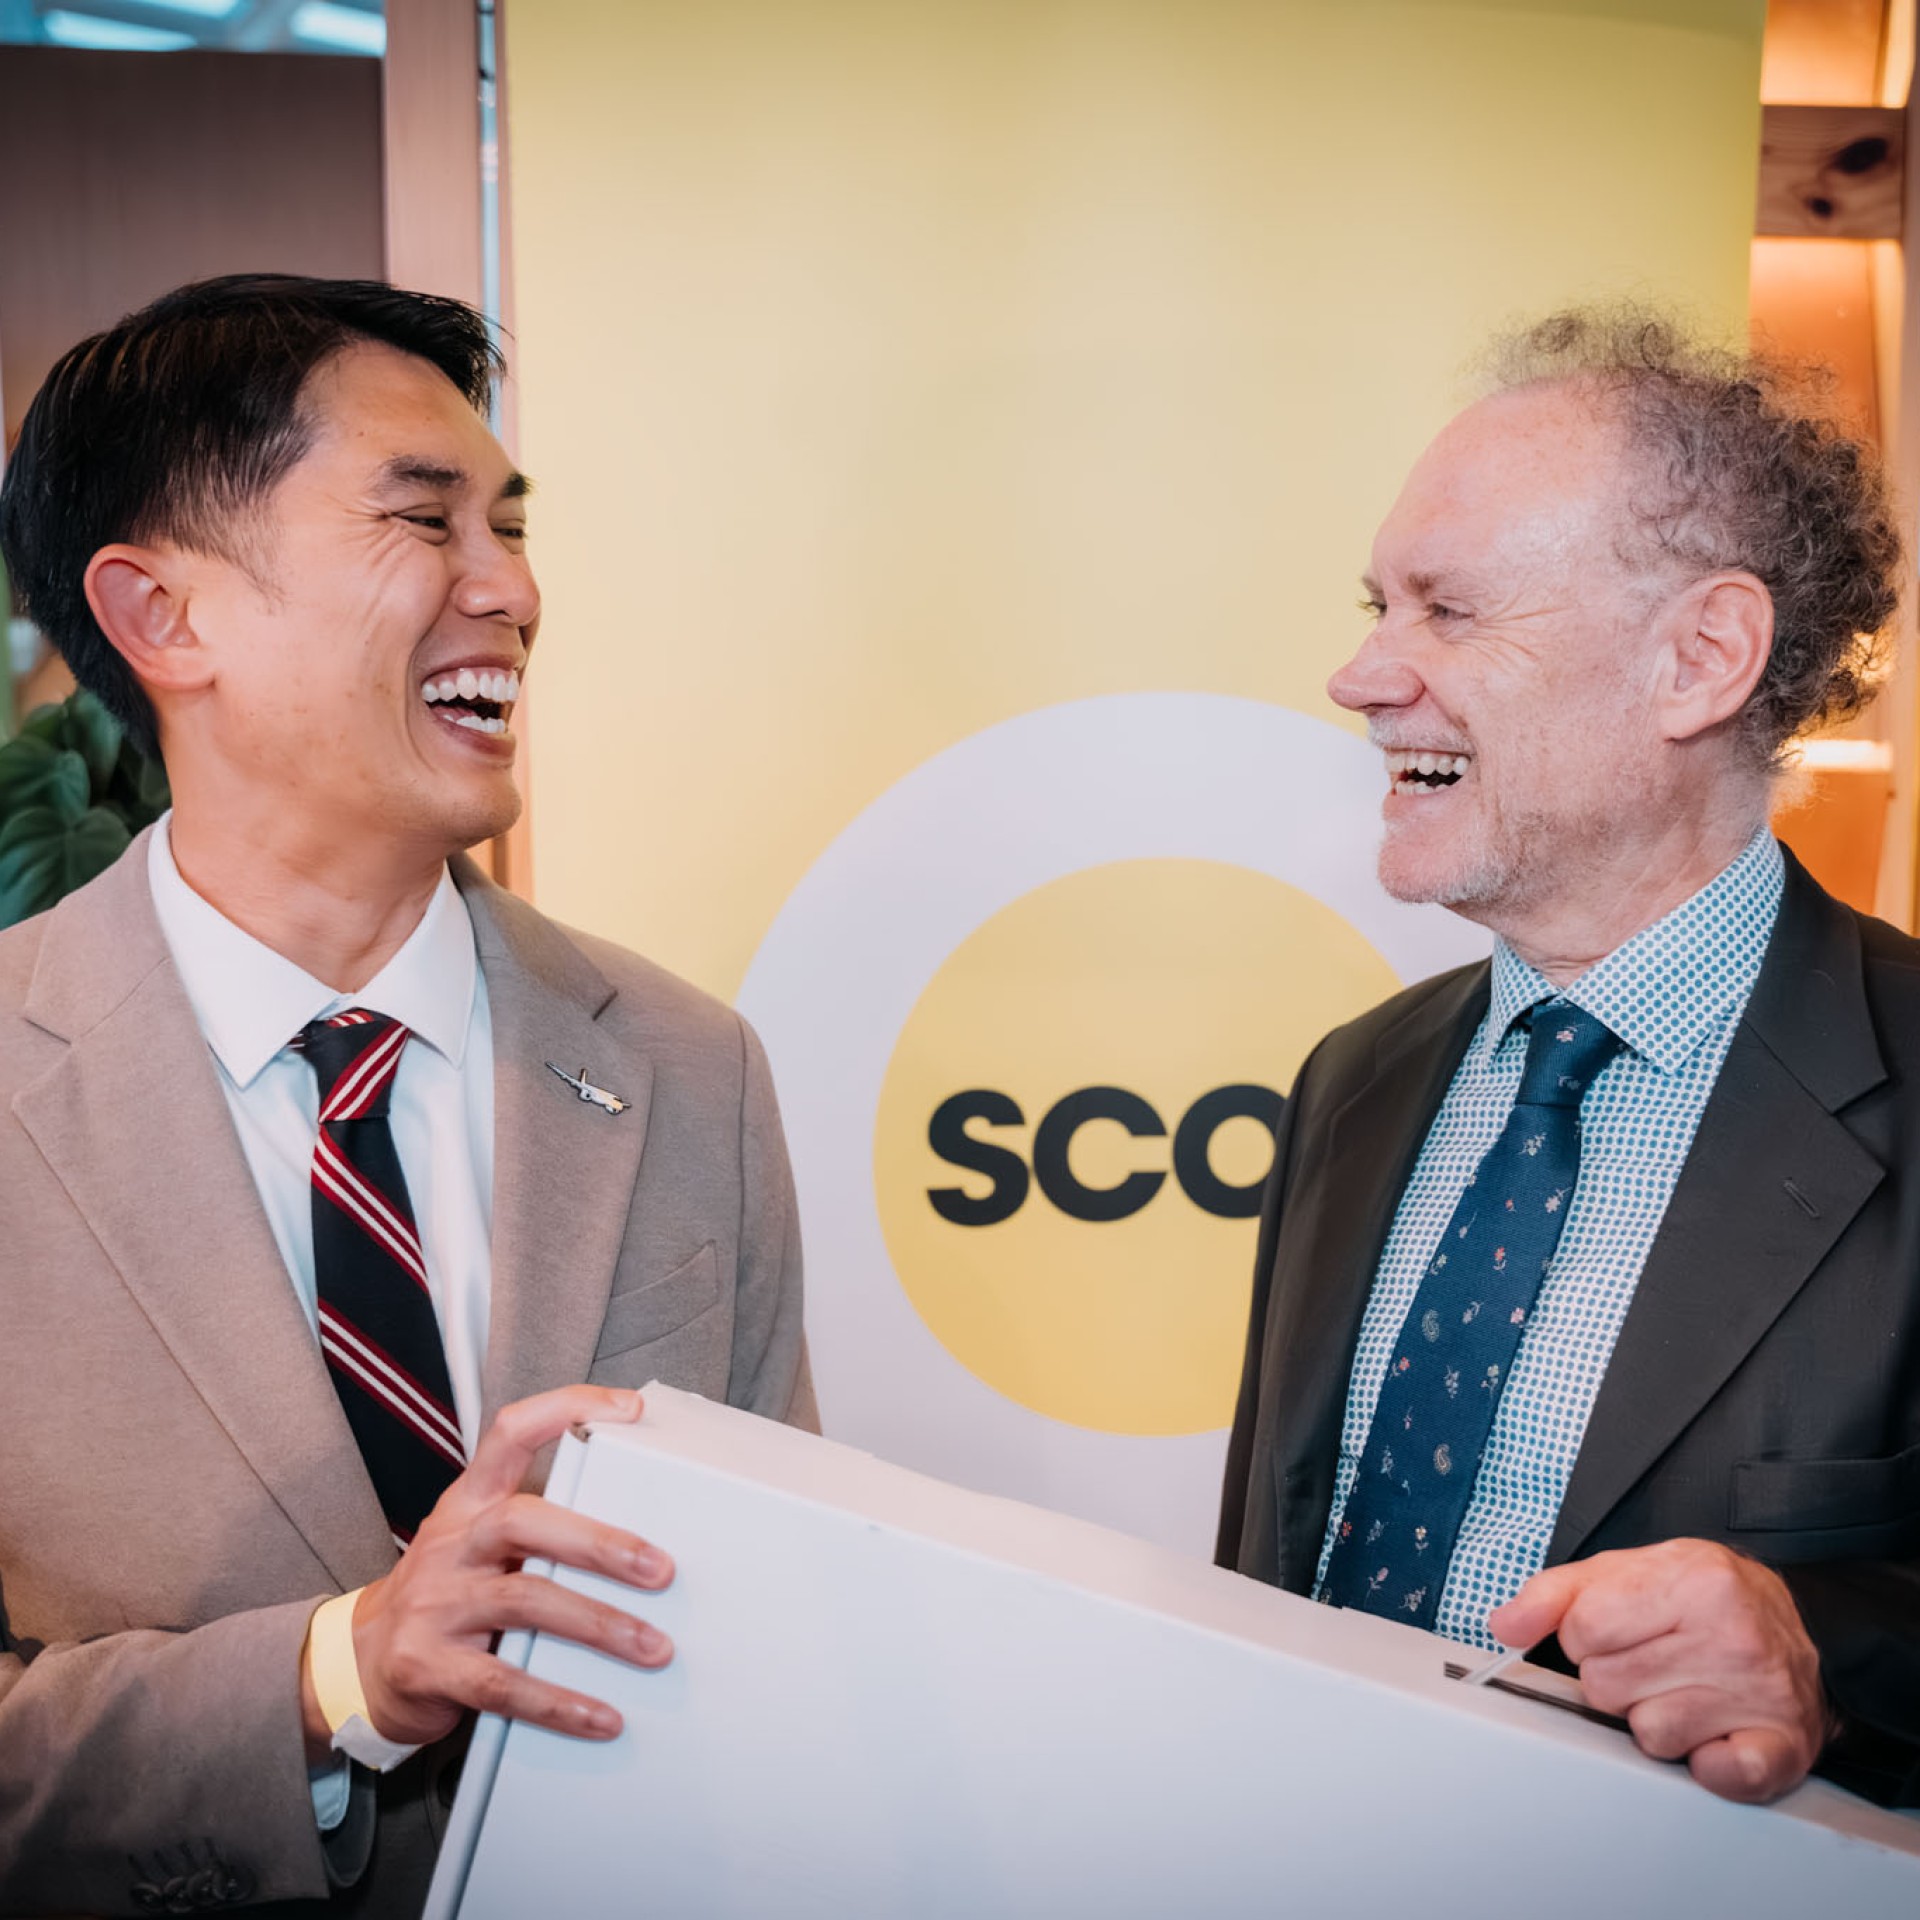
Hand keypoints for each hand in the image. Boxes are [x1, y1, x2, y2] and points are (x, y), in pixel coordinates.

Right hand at [303, 1385, 673, 1754]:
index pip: (512, 1432)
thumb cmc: (445, 1595)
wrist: (358, 1664)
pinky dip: (558, 1703)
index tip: (628, 1409)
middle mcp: (452, 1543)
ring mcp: (435, 1604)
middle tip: (662, 1569)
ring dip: (598, 1626)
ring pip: (524, 1602)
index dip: (568, 1409)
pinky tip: (602, 1717)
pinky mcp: (428, 1666)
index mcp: (470, 1502)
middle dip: (599, 1543)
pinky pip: (502, 1684)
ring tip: (652, 1647)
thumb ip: (541, 1529)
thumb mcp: (479, 1544)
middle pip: (523, 1522)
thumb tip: (643, 1534)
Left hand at [1489, 1539, 1834, 1802]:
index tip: (1615, 1630)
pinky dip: (1705, 1764)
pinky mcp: (1783, 1747)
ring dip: (1655, 1718)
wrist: (1799, 1622)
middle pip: (1607, 1687)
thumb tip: (1505, 1626)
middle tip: (1654, 1659)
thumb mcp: (1626, 1570)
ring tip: (1685, 1689)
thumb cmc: (1703, 1595)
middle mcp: (1734, 1636)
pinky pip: (1714, 1776)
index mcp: (1692, 1581)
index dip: (1584, 1636)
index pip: (1582, 1630)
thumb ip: (1555, 1594)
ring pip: (1649, 1735)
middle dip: (1616, 1678)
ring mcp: (1762, 1694)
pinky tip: (1715, 1731)